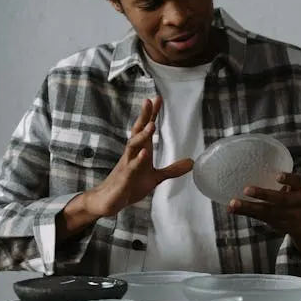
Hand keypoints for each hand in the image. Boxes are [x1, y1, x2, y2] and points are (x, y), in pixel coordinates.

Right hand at [83, 97, 192, 217]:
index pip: (145, 129)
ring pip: (132, 146)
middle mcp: (132, 154)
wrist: (108, 201)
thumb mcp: (155, 178)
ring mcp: (126, 165)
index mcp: (140, 152)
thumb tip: (192, 162)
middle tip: (149, 101)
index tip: (158, 99)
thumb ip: (172, 169)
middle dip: (144, 117)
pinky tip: (144, 153)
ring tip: (151, 124)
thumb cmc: (129, 185)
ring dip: (142, 135)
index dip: (151, 115)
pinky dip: (137, 160)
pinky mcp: (123, 179)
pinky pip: (130, 167)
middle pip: (137, 132)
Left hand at [227, 172, 300, 233]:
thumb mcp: (295, 187)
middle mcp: (294, 203)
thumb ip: (282, 178)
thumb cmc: (294, 197)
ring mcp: (285, 215)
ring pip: (266, 212)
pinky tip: (231, 209)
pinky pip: (258, 218)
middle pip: (280, 200)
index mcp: (299, 190)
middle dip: (264, 195)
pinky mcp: (274, 223)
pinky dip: (243, 213)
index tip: (278, 176)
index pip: (297, 182)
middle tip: (247, 190)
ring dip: (248, 207)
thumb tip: (254, 160)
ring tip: (233, 203)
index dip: (288, 179)